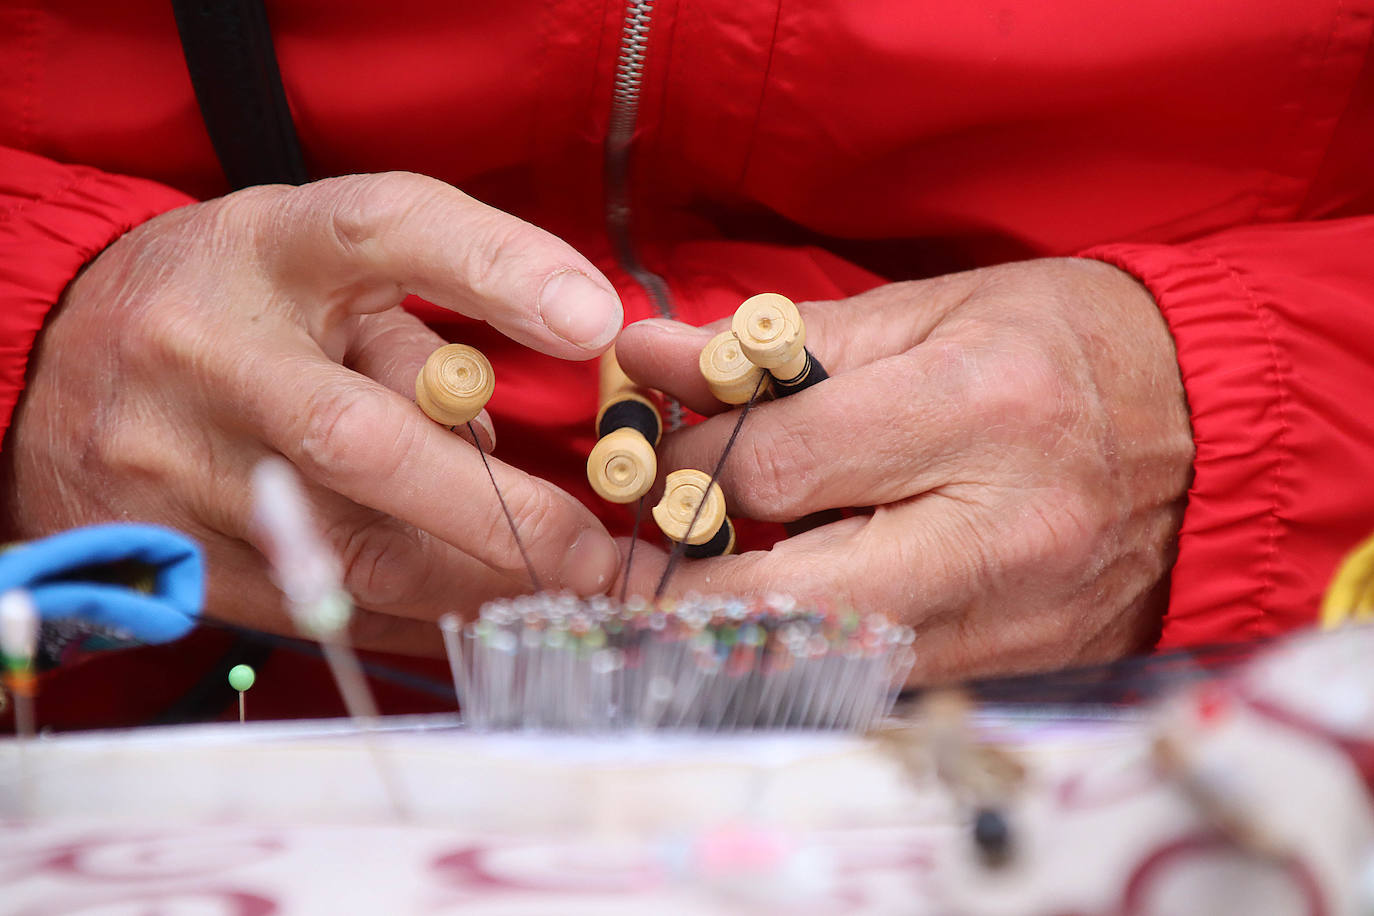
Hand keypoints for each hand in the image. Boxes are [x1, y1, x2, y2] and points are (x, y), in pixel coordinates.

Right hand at [1, 172, 623, 653]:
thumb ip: (414, 332)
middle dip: (494, 509)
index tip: (591, 322)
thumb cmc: (231, 307)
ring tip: (548, 593)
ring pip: (341, 550)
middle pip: (361, 437)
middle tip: (593, 554)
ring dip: (464, 581)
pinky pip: (312, 607)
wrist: (49, 370)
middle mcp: (208, 352)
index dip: (495, 267)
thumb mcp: (312, 270)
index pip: (384, 229)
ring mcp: (173, 461)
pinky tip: (467, 614)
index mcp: (267, 253)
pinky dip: (405, 618)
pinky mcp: (167, 551)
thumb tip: (507, 442)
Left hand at [614, 259, 1193, 678]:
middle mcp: (1000, 530)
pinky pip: (883, 677)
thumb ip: (783, 346)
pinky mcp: (1025, 666)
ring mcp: (1017, 616)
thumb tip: (650, 354)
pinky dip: (819, 648)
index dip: (690, 463)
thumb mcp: (932, 312)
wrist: (1213, 425)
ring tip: (703, 579)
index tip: (660, 452)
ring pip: (826, 657)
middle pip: (788, 592)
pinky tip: (793, 608)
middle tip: (643, 553)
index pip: (777, 466)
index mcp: (978, 409)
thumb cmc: (1064, 346)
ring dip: (744, 623)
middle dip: (687, 580)